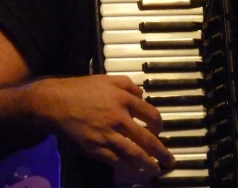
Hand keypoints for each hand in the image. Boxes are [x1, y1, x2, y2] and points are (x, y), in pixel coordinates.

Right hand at [27, 75, 174, 174]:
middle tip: (169, 161)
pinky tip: (133, 170)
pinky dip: (125, 167)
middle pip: (146, 139)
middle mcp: (119, 120)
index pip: (151, 115)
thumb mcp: (110, 79)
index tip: (160, 130)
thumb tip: (143, 96)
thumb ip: (129, 86)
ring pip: (132, 153)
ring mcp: (107, 136)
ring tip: (155, 170)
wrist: (56, 102)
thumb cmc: (84, 89)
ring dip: (146, 164)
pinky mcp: (94, 148)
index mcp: (125, 101)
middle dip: (160, 152)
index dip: (159, 124)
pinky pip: (113, 160)